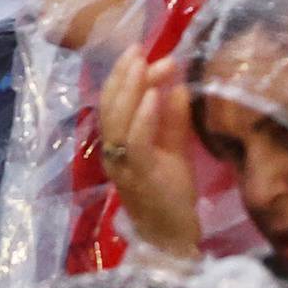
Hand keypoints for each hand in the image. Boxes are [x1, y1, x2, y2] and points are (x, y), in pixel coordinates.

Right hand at [99, 49, 201, 257]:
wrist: (170, 238)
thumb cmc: (170, 195)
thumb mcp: (173, 150)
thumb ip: (173, 121)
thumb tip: (177, 84)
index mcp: (117, 142)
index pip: (115, 102)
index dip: (126, 76)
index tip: (144, 53)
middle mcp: (113, 149)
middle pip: (111, 105)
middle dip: (123, 74)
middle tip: (137, 48)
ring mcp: (123, 162)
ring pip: (117, 119)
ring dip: (131, 88)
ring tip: (143, 64)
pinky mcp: (139, 174)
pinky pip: (136, 141)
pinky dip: (143, 117)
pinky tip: (154, 96)